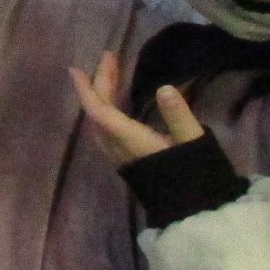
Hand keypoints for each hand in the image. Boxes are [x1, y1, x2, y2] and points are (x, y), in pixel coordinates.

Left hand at [68, 51, 206, 166]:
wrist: (194, 211)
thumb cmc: (194, 175)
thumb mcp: (193, 143)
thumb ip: (178, 116)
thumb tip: (165, 88)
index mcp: (130, 141)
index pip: (99, 112)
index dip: (87, 90)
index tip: (76, 69)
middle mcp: (117, 148)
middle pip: (98, 112)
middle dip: (101, 83)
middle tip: (110, 57)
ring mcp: (119, 156)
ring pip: (100, 121)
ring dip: (103, 95)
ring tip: (112, 73)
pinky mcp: (125, 160)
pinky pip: (106, 129)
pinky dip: (107, 109)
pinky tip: (116, 101)